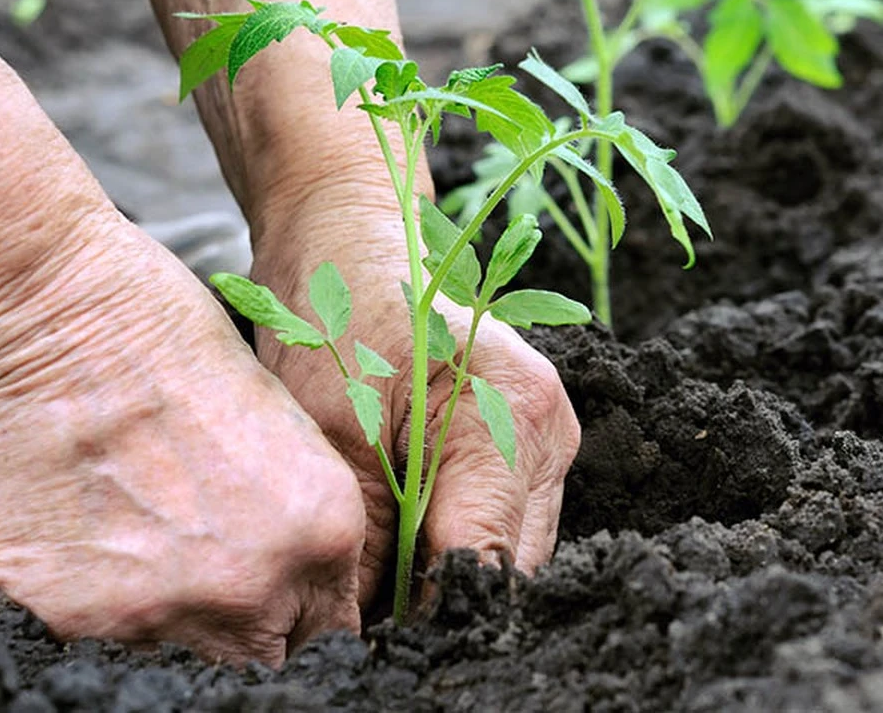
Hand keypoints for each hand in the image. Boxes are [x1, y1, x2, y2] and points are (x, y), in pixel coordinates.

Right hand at [0, 210, 366, 665]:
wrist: (37, 311)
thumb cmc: (157, 330)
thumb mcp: (274, 416)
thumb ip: (294, 511)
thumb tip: (291, 572)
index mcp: (321, 528)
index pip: (331, 629)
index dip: (300, 616)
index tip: (276, 604)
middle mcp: (253, 586)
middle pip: (263, 658)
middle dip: (243, 627)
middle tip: (202, 574)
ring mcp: (159, 613)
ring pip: (180, 665)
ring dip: (165, 621)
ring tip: (132, 545)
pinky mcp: (65, 619)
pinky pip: (88, 648)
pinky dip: (85, 611)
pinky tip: (75, 544)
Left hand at [252, 184, 580, 610]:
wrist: (348, 239)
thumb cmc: (335, 314)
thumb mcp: (332, 435)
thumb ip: (364, 543)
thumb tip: (363, 635)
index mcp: (514, 416)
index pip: (485, 563)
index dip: (427, 617)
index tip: (369, 643)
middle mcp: (550, 431)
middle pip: (509, 569)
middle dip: (439, 604)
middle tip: (365, 621)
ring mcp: (547, 439)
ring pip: (509, 554)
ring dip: (447, 577)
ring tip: (377, 584)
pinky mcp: (526, 445)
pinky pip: (499, 523)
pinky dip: (451, 544)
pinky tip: (400, 545)